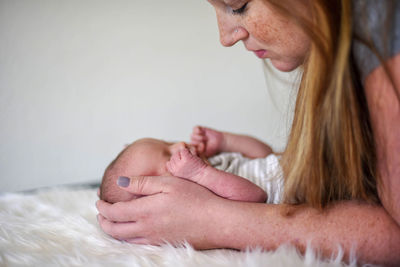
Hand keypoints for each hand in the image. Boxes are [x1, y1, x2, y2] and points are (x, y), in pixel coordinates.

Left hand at [96, 176, 226, 248]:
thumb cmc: (196, 198)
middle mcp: (146, 228)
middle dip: (103, 221)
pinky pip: (138, 244)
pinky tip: (132, 231)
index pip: (114, 212)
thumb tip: (121, 181)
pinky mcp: (165, 243)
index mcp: (145, 211)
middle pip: (115, 230)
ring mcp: (155, 238)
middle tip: (101, 213)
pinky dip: (127, 238)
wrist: (218, 221)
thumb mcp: (169, 182)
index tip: (99, 200)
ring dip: (114, 231)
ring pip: (125, 239)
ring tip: (112, 222)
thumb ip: (143, 183)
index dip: (103, 207)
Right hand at [166, 148, 206, 181]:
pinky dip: (189, 152)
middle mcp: (175, 168)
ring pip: (178, 153)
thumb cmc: (193, 175)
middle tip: (188, 164)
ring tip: (191, 162)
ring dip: (184, 155)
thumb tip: (167, 162)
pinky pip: (184, 150)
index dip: (176, 163)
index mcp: (172, 173)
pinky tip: (193, 158)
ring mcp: (180, 163)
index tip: (183, 166)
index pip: (168, 163)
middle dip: (180, 158)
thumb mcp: (179, 174)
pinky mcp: (186, 158)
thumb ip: (174, 168)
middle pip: (173, 157)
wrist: (203, 177)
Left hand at [191, 126, 224, 156]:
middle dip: (197, 143)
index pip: (190, 148)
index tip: (202, 149)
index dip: (195, 149)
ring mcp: (196, 135)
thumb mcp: (204, 154)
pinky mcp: (199, 129)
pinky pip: (194, 128)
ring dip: (198, 137)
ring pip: (192, 135)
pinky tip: (202, 132)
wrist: (219, 142)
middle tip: (204, 144)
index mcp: (194, 148)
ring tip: (205, 139)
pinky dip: (197, 130)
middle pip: (191, 142)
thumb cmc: (212, 149)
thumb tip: (193, 152)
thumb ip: (198, 153)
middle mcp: (194, 141)